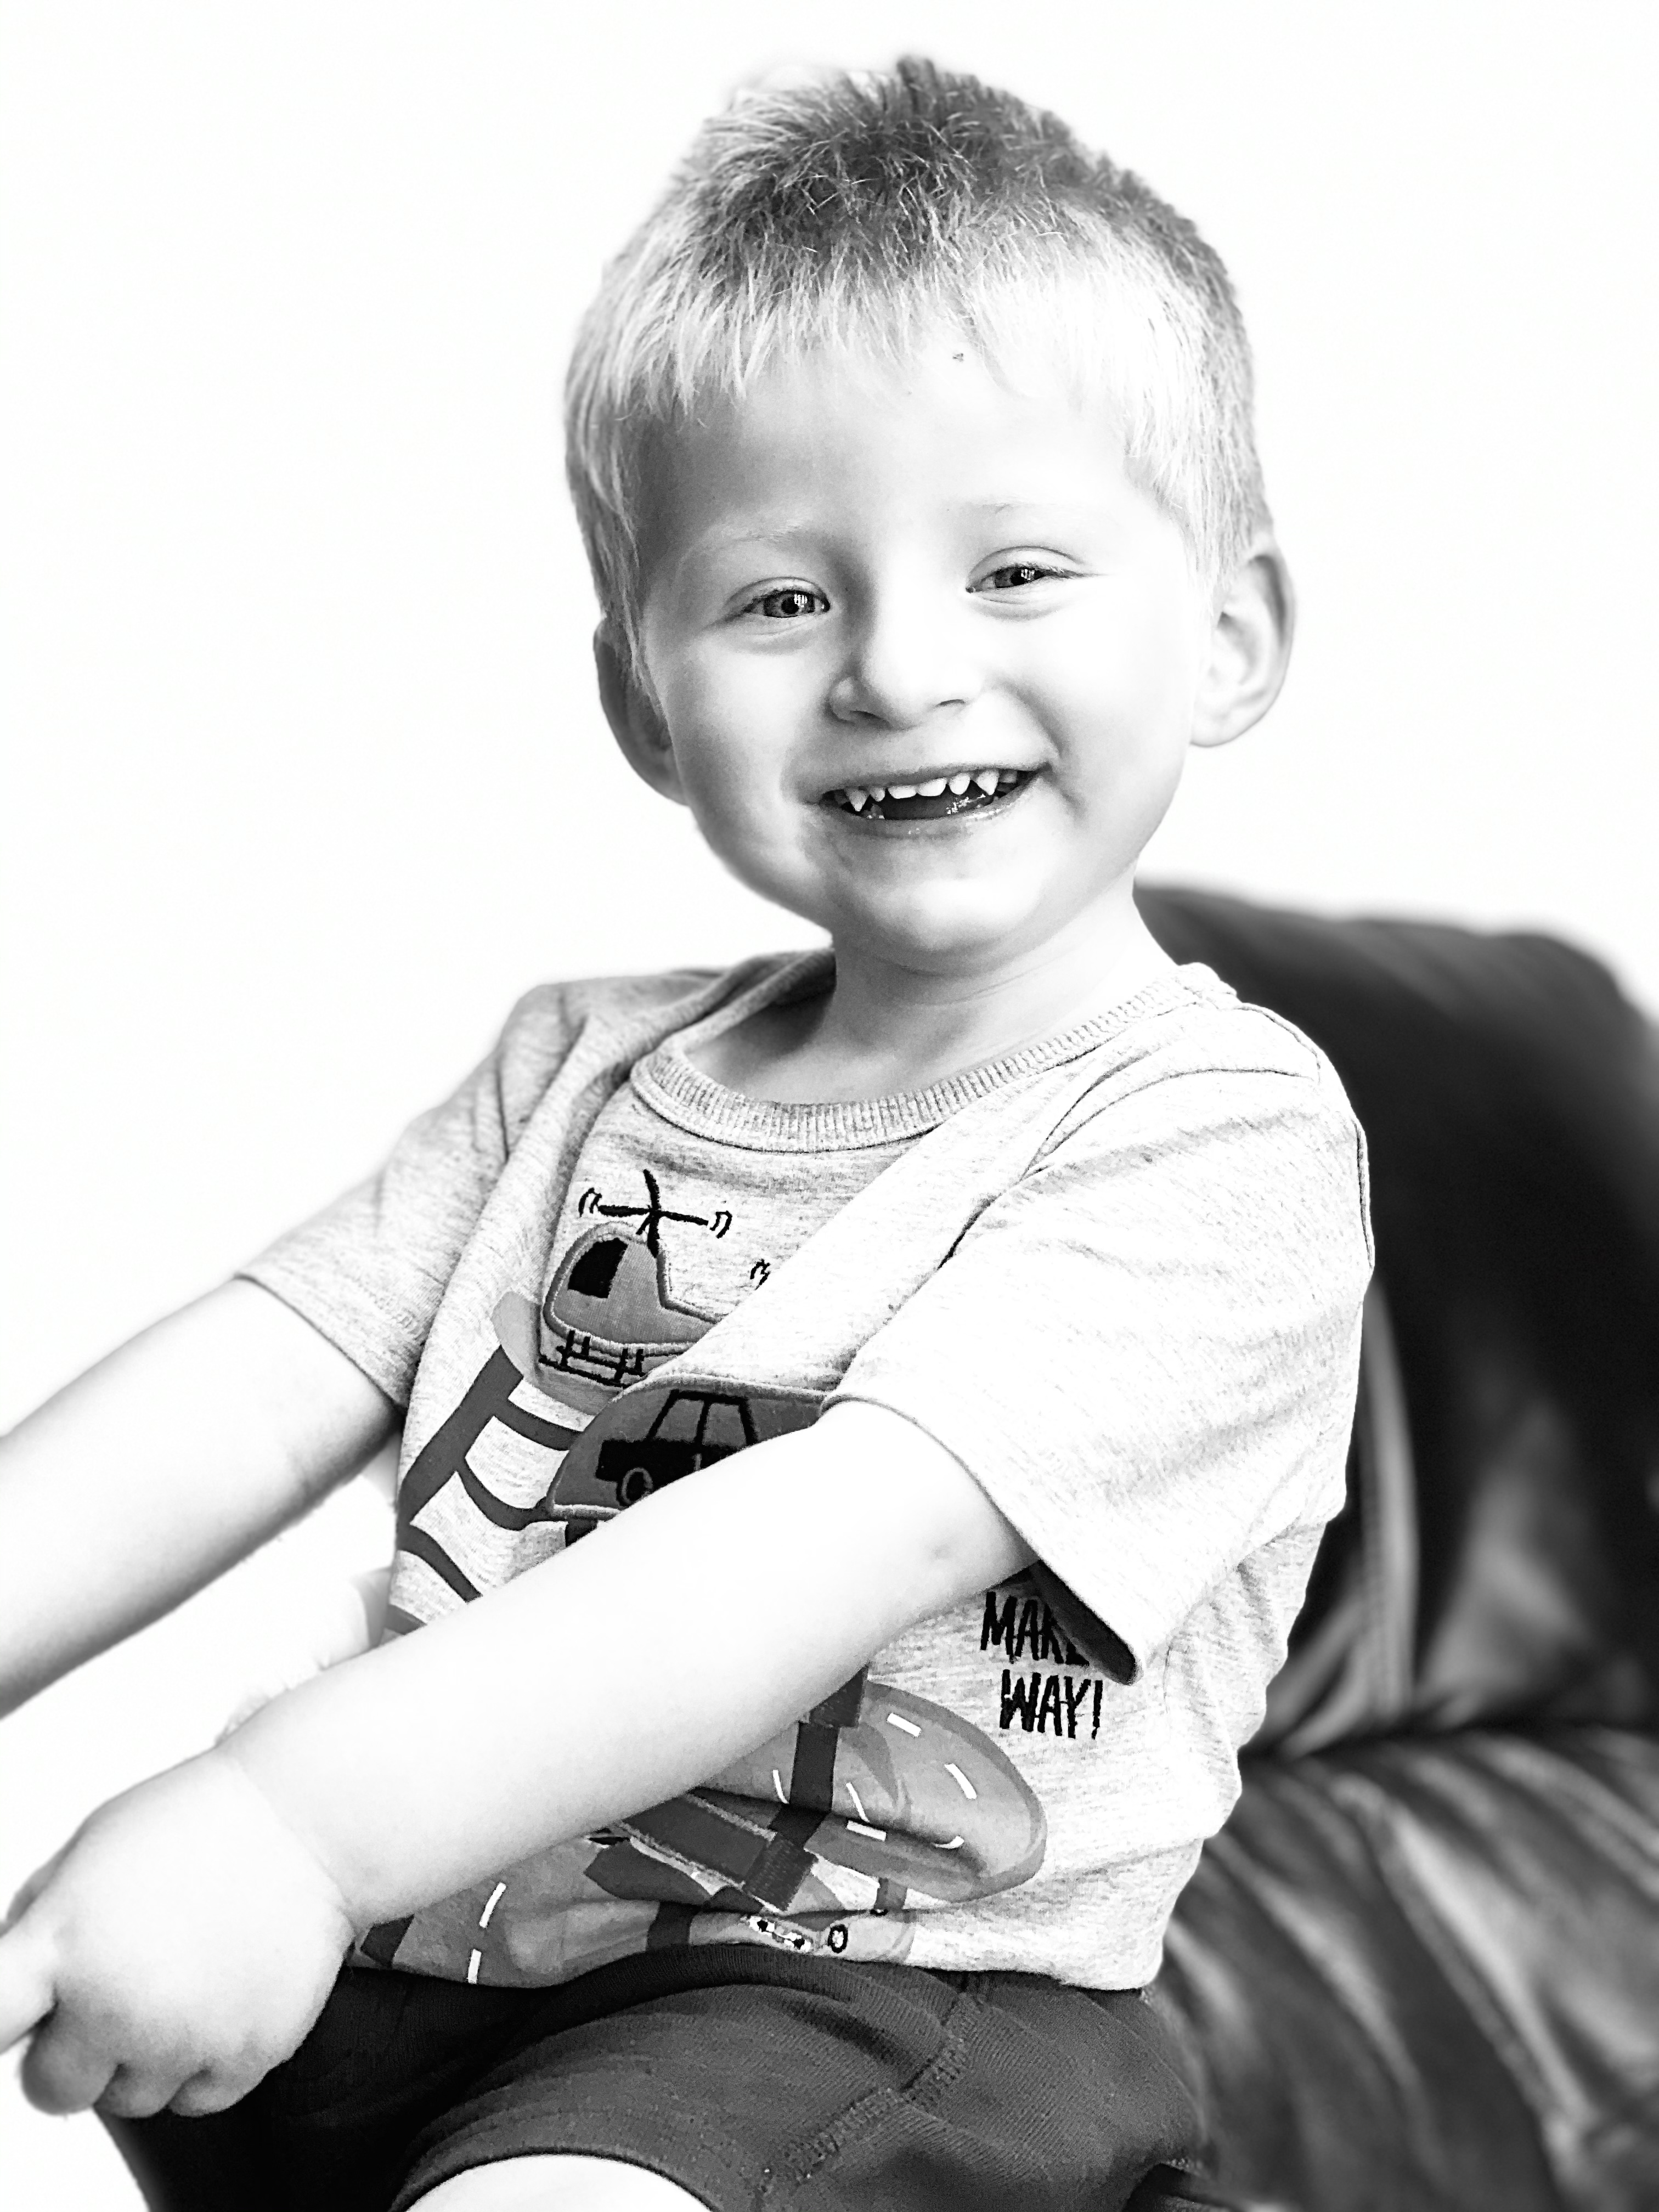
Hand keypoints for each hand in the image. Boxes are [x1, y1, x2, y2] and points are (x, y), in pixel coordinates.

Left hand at [0, 1749, 354, 2117]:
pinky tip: (224, 1992)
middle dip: (73, 2053)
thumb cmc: (199, 1822)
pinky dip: (205, 2060)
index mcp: (65, 1941)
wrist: (310, 1818)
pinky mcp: (246, 2054)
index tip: (10, 2031)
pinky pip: (196, 2099)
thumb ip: (39, 1921)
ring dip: (143, 2057)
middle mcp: (116, 2000)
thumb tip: (14, 1991)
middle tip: (113, 1995)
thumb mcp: (92, 1848)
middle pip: (51, 2091)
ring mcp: (183, 2035)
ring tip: (181, 1980)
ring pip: (128, 2100)